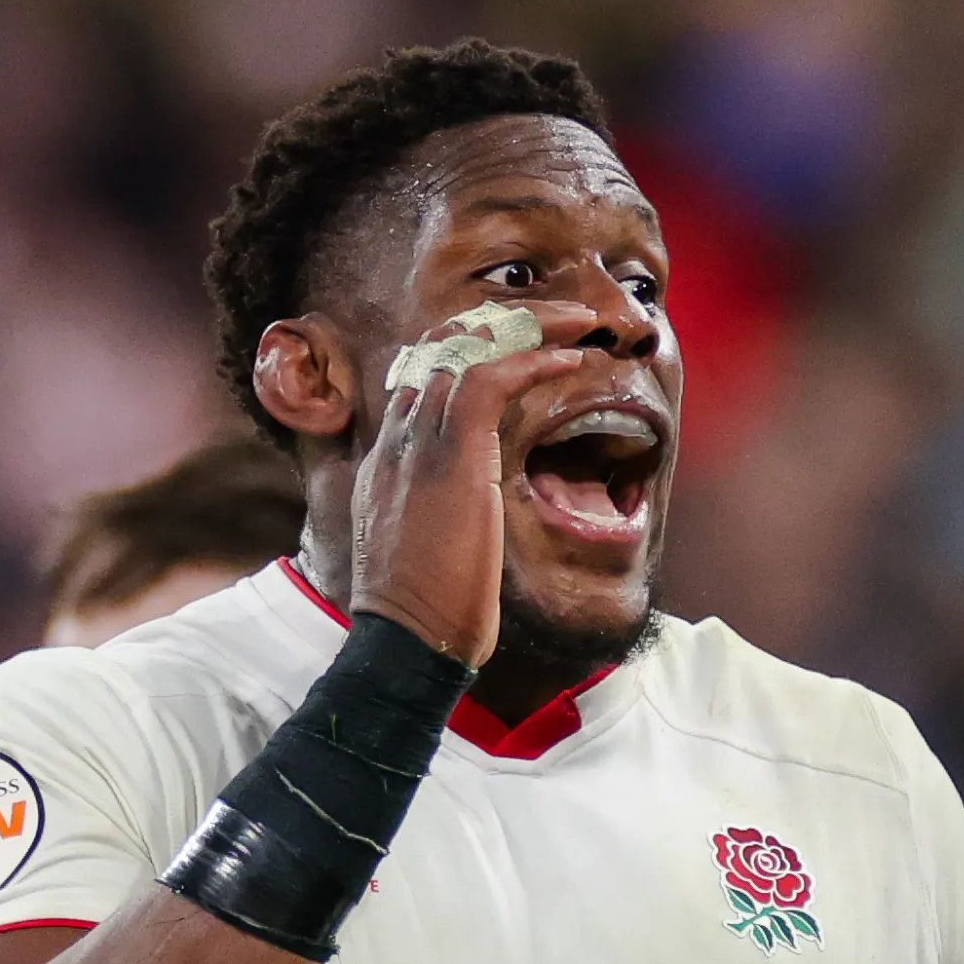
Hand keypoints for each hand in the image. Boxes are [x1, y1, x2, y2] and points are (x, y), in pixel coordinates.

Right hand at [347, 303, 594, 666]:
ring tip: (578, 324)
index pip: (418, 376)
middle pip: (438, 344)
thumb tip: (467, 516)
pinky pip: (492, 378)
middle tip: (554, 320)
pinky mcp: (453, 458)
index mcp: (386, 462)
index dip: (468, 350)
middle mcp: (396, 441)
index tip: (517, 348)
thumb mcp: (418, 550)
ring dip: (529, 326)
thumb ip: (436, 515)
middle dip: (499, 321)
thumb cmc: (423, 617)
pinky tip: (572, 359)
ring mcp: (419, 445)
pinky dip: (535, 359)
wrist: (405, 644)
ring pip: (466, 347)